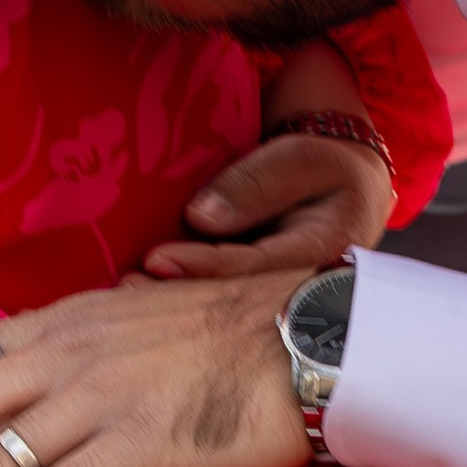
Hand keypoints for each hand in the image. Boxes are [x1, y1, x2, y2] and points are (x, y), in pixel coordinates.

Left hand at [139, 125, 392, 279]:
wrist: (344, 191)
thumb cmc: (325, 171)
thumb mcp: (302, 160)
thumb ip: (257, 185)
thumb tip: (200, 216)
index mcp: (319, 257)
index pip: (254, 266)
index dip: (204, 265)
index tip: (156, 259)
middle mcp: (297, 290)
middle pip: (232, 300)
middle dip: (177, 296)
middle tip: (124, 288)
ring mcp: (274, 299)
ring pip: (221, 306)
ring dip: (171, 302)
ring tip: (122, 294)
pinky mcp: (253, 298)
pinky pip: (215, 299)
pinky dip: (178, 295)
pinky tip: (139, 294)